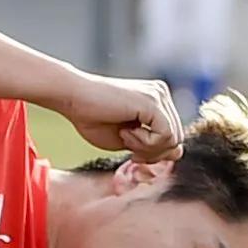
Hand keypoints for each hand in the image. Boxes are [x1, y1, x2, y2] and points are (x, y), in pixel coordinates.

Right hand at [56, 72, 181, 163]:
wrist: (71, 97)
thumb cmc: (92, 118)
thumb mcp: (129, 139)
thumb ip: (152, 146)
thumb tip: (176, 153)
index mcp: (157, 101)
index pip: (173, 137)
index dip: (154, 152)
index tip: (132, 151)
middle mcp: (162, 95)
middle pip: (177, 140)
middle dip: (153, 152)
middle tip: (128, 146)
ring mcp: (159, 96)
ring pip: (173, 139)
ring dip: (147, 147)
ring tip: (124, 136)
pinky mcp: (153, 102)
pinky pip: (165, 135)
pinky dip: (145, 143)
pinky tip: (125, 132)